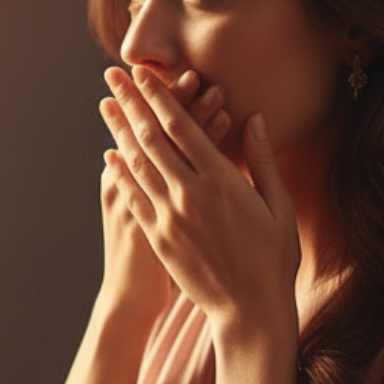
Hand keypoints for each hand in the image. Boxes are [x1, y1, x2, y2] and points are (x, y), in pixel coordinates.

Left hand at [99, 65, 298, 330]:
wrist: (247, 309)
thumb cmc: (272, 257)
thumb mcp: (279, 205)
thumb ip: (263, 159)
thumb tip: (254, 117)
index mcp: (222, 181)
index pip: (183, 127)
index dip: (160, 97)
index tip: (144, 74)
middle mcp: (189, 194)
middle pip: (152, 138)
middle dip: (130, 103)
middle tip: (112, 76)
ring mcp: (168, 217)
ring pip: (136, 164)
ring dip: (118, 131)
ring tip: (104, 105)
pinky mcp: (157, 237)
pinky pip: (132, 197)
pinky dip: (120, 172)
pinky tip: (110, 154)